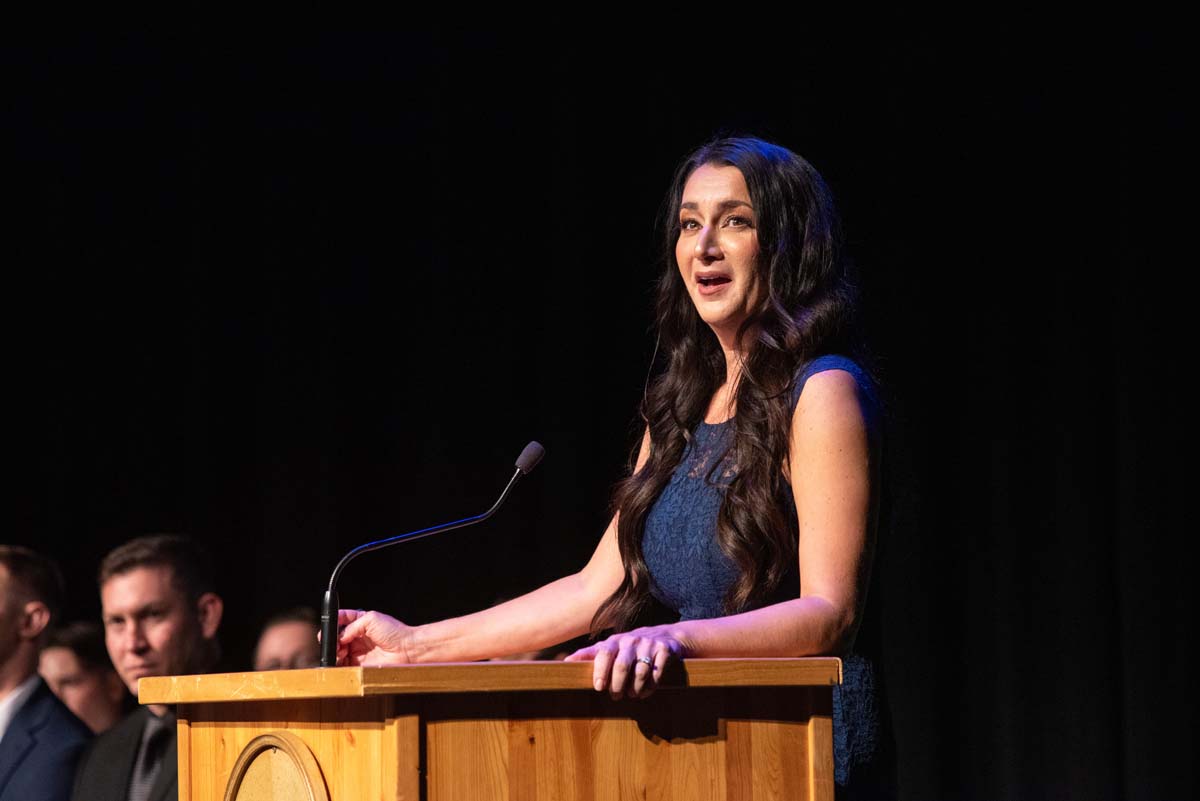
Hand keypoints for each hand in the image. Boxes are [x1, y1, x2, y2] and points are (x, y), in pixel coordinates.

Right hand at [335, 609, 415, 665]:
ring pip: (337, 652)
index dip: (333, 622)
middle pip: (336, 638)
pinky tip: (340, 659)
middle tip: (335, 641)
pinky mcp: (359, 665)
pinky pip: (343, 665)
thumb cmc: (394, 632)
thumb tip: (339, 636)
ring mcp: (358, 652)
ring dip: (334, 651)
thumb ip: (352, 625)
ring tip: (340, 650)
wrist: (407, 650)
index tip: (328, 624)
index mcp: (361, 623)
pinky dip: (337, 663)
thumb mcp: (371, 619)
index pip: (342, 620)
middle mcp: (358, 638)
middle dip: (332, 639)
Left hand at [564, 625, 684, 698]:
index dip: (601, 671)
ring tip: (631, 694)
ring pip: (640, 672)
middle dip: (618, 685)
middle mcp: (631, 640)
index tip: (599, 687)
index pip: (604, 653)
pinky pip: (657, 672)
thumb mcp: (611, 647)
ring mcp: (649, 645)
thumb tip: (566, 662)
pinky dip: (651, 686)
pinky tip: (645, 692)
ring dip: (635, 688)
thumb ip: (590, 654)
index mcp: (615, 641)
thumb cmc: (630, 647)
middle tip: (616, 696)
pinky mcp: (665, 650)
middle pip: (622, 666)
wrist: (665, 636)